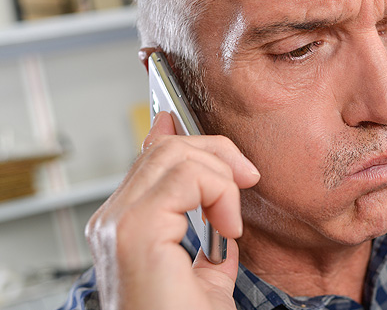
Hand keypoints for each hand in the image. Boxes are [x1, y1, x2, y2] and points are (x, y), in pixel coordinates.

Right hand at [85, 112, 260, 308]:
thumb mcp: (206, 276)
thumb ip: (209, 240)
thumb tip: (223, 212)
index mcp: (123, 227)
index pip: (149, 160)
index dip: (180, 136)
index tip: (211, 139)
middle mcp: (112, 221)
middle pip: (164, 149)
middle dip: (217, 153)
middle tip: (248, 180)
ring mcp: (118, 224)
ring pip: (174, 154)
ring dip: (221, 175)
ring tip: (233, 218)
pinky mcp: (136, 231)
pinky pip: (186, 177)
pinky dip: (220, 194)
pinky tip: (228, 229)